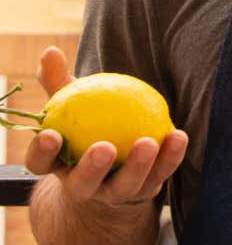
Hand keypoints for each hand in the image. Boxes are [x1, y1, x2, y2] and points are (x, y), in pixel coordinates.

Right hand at [25, 47, 187, 207]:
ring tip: (149, 141)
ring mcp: (114, 193)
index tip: (51, 135)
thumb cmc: (87, 125)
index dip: (41, 152)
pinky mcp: (144, 192)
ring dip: (139, 165)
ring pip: (126, 185)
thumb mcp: (72, 105)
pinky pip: (160, 175)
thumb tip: (50, 51)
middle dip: (92, 169)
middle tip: (104, 147)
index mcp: (57, 166)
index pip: (40, 164)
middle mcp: (82, 186)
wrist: (115, 165)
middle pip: (83, 183)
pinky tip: (178, 135)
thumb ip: (59, 82)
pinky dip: (170, 156)